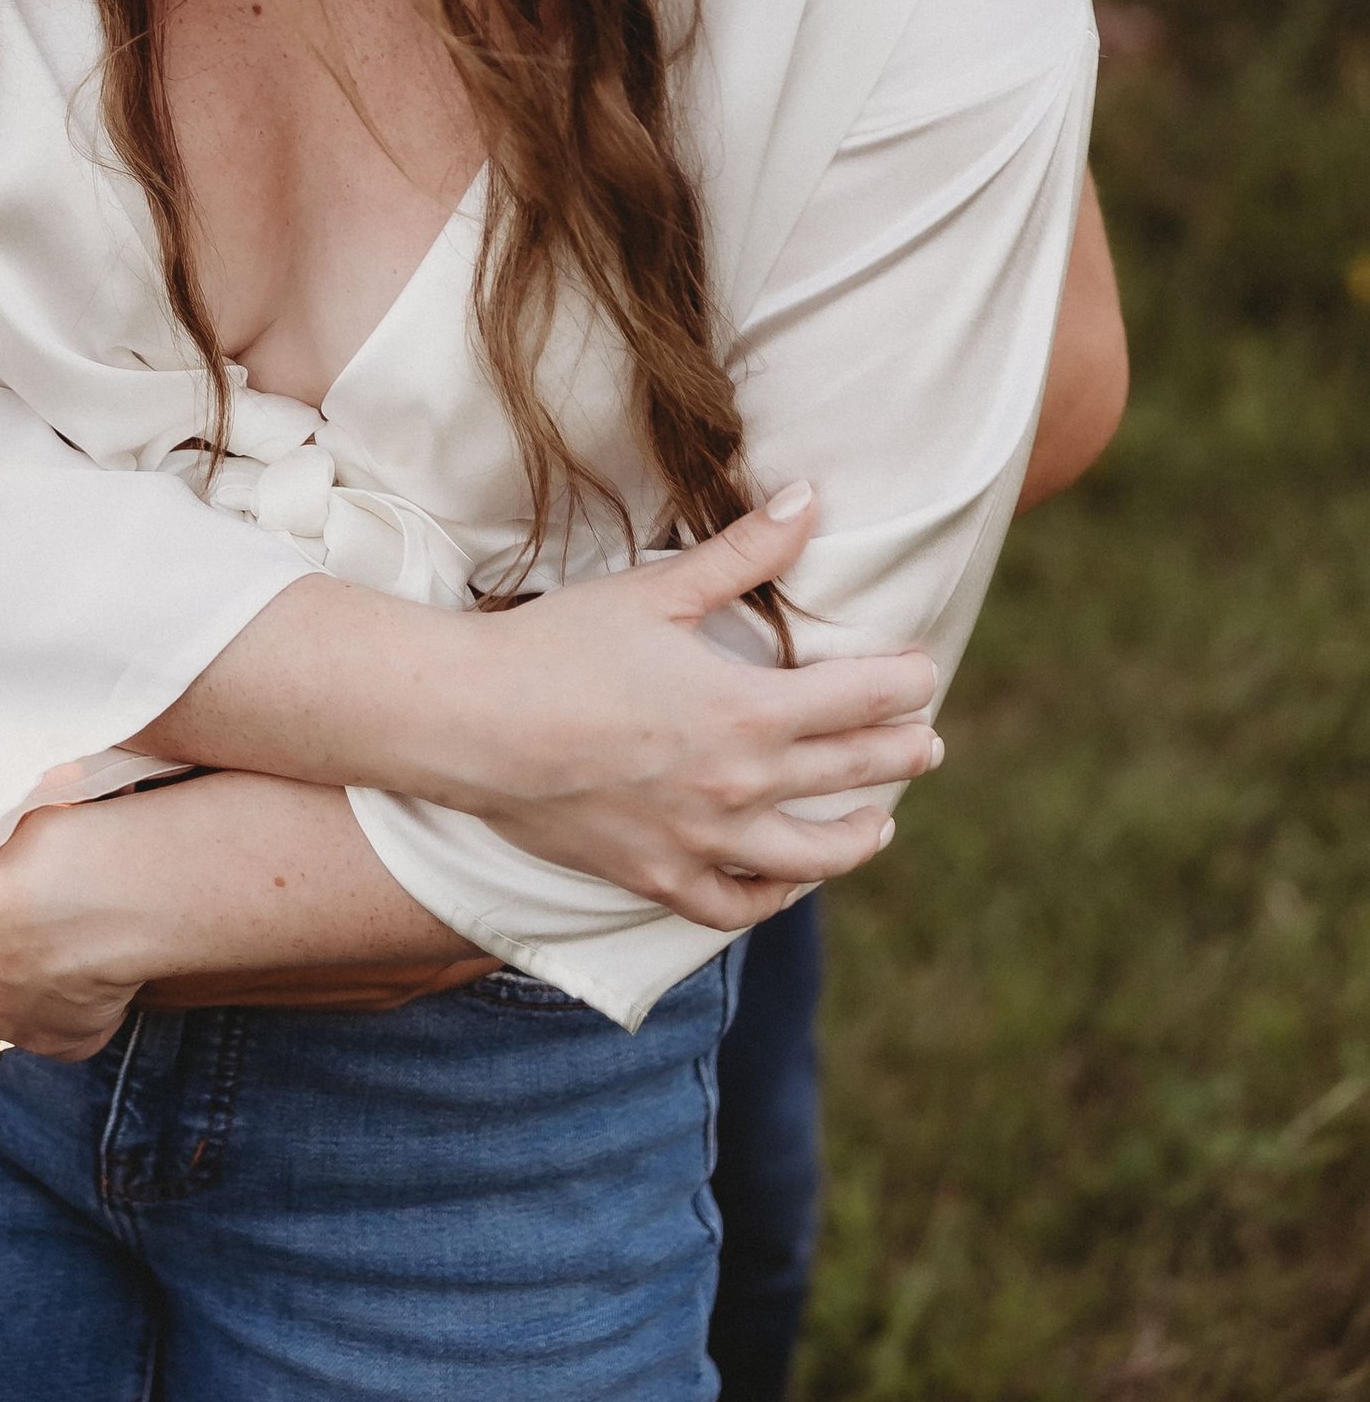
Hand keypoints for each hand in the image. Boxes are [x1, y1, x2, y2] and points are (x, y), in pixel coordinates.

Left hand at [0, 812, 151, 1061]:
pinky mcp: (55, 1040)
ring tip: (88, 930)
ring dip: (41, 971)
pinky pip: (64, 1022)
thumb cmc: (57, 831)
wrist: (104, 895)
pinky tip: (106, 966)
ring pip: (15, 993)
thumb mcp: (8, 813)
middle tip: (52, 900)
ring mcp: (2, 1011)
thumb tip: (24, 808)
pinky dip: (82, 1001)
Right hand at [446, 487, 940, 928]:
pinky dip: (773, 895)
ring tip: (879, 823)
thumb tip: (810, 498)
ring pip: (811, 856)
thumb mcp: (657, 589)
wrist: (474, 722)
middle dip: (899, 753)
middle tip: (927, 742)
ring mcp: (702, 841)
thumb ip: (744, 552)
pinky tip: (789, 880)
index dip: (902, 683)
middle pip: (850, 772)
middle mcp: (740, 785)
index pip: (859, 699)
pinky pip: (737, 903)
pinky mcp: (658, 877)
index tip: (925, 672)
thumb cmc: (562, 645)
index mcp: (749, 709)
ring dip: (857, 836)